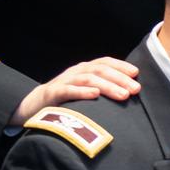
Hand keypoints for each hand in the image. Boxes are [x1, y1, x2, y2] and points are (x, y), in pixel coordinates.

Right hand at [10, 57, 139, 124]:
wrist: (32, 106)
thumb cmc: (65, 100)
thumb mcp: (84, 91)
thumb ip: (102, 89)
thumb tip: (129, 93)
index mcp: (85, 70)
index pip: (105, 63)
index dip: (121, 66)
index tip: (137, 74)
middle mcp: (76, 72)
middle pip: (100, 70)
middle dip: (120, 78)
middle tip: (136, 89)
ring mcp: (64, 81)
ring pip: (88, 79)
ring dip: (108, 86)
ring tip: (123, 95)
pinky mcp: (52, 94)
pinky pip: (69, 91)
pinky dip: (82, 92)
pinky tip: (95, 95)